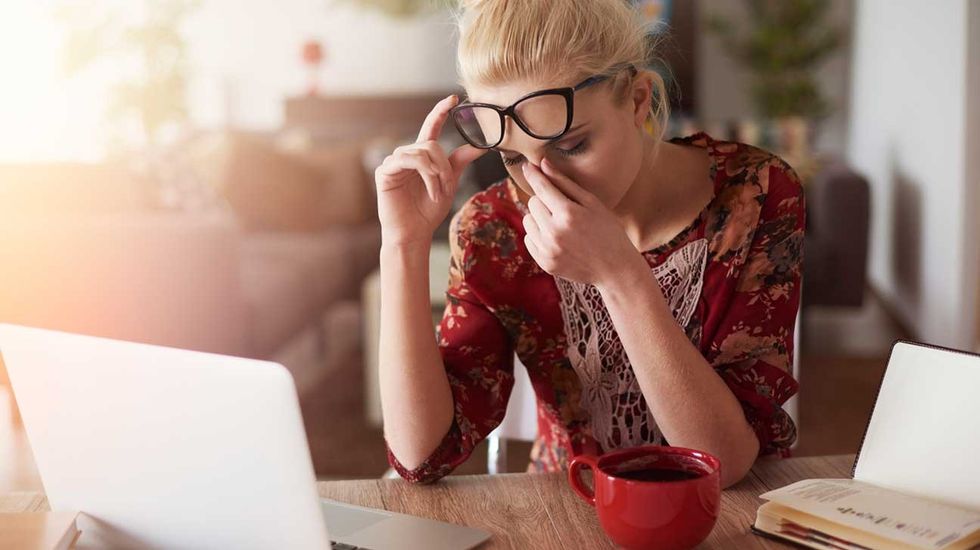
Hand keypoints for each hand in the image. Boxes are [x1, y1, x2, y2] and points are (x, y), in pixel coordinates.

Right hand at [375, 95, 486, 247]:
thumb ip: (459, 163)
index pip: (431, 127)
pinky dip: (425, 175)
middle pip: (432, 144)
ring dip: (436, 173)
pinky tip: (430, 190)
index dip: (440, 112)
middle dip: (445, 166)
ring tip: (438, 192)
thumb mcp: (449, 184)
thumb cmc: (428, 211)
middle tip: (448, 186)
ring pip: (422, 152)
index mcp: (422, 156)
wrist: (414, 233)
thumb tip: (479, 146)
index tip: (453, 99)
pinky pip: (408, 161)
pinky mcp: (385, 171)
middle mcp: (407, 155)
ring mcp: (394, 162)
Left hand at [521, 159, 645, 285]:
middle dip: (544, 201)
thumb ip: (565, 183)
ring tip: (560, 224)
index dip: (533, 174)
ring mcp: (548, 249)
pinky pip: (529, 239)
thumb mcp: (592, 203)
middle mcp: (554, 232)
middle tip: (563, 208)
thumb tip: (543, 164)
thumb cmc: (608, 231)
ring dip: (539, 218)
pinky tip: (557, 238)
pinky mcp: (544, 262)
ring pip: (528, 220)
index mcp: (568, 214)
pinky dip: (539, 235)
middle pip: (533, 203)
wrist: (615, 269)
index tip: (527, 166)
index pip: (542, 187)